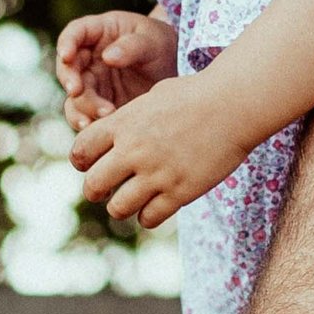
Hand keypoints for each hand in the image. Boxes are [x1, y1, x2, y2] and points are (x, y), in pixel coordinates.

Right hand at [56, 7, 176, 131]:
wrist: (173, 70)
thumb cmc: (160, 46)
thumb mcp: (152, 41)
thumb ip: (132, 46)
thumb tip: (107, 58)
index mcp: (99, 32)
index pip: (75, 33)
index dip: (67, 43)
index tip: (66, 56)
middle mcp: (89, 58)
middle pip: (68, 68)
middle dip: (70, 79)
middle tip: (77, 90)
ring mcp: (92, 83)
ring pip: (75, 96)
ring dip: (82, 106)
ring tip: (104, 114)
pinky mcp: (97, 104)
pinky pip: (84, 115)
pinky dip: (88, 123)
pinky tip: (100, 128)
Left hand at [69, 71, 247, 226]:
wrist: (233, 104)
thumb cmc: (196, 95)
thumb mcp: (153, 98)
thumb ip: (130, 120)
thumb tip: (115, 134)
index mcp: (123, 124)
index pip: (80, 151)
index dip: (81, 161)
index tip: (90, 165)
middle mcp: (133, 150)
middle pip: (93, 185)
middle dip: (95, 191)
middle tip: (104, 191)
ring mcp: (156, 173)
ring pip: (118, 208)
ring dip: (121, 208)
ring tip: (130, 202)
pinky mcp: (179, 192)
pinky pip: (149, 218)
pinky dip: (148, 216)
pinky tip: (155, 207)